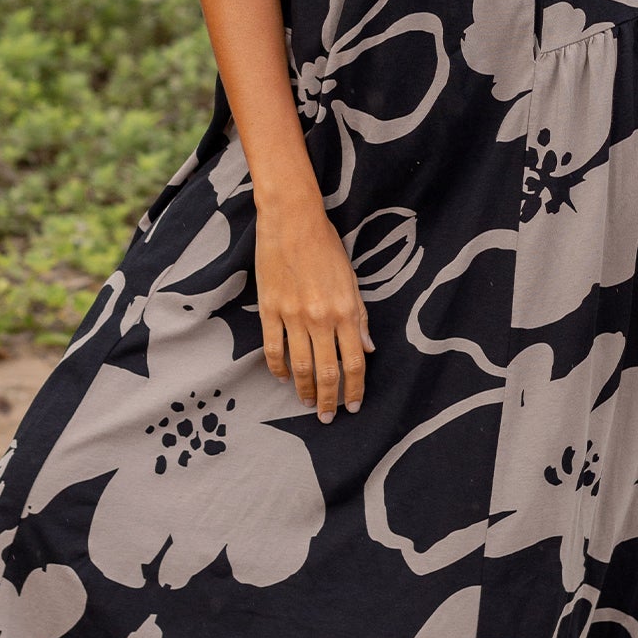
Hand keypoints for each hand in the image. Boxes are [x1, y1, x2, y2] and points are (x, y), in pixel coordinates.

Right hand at [255, 188, 372, 422]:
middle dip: (330, 399)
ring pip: (301, 365)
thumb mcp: (351, 279)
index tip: (353, 405)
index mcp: (346, 311)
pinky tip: (283, 378)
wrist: (292, 220)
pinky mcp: (269, 309)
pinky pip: (274, 348)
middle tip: (328, 417)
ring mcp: (293, 316)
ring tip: (307, 403)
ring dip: (305, 389)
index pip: (354, 362)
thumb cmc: (326, 246)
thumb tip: (368, 348)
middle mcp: (321, 318)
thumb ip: (360, 316)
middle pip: (328, 371)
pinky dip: (278, 368)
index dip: (355, 388)